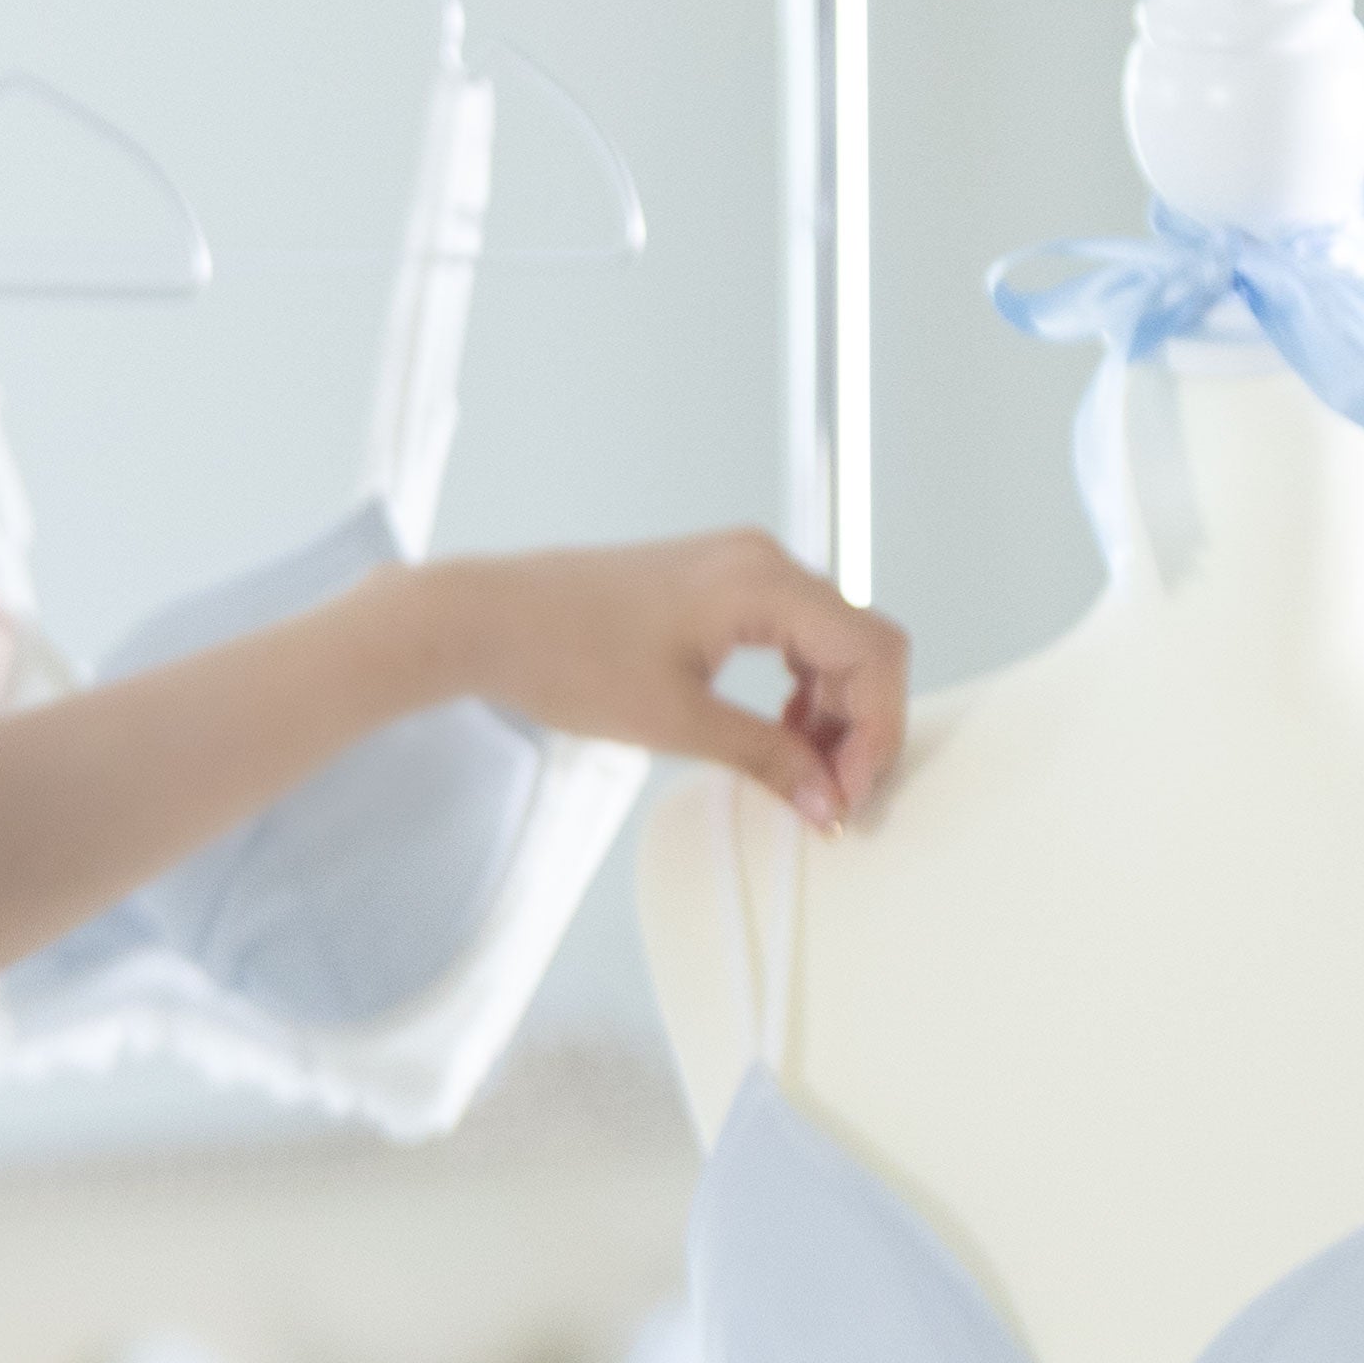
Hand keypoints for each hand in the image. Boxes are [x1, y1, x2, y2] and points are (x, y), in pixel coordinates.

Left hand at [420, 531, 907, 828]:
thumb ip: (766, 757)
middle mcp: (763, 560)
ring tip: (805, 772)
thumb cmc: (568, 659)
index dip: (877, 730)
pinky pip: (790, 630)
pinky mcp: (714, 581)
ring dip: (833, 707)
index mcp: (764, 583)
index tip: (850, 796)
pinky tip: (778, 730)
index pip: (874, 651)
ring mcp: (739, 565)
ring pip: (829, 637)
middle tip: (833, 795)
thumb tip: (829, 802)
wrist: (485, 618)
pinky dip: (800, 684)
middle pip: (861, 642)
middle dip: (861, 723)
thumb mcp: (676, 722)